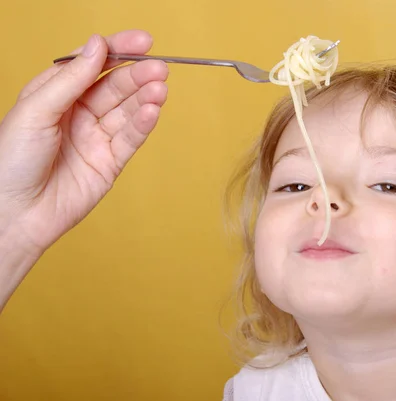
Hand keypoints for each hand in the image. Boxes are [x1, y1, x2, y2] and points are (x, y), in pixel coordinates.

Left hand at [0, 30, 168, 255]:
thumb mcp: (36, 111)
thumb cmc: (11, 162)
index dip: (117, 50)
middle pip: (115, 87)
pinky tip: (153, 111)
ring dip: (145, 98)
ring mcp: (96, 138)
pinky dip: (143, 124)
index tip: (142, 41)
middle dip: (138, 75)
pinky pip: (130, 139)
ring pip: (127, 111)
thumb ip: (70, 79)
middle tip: (159, 67)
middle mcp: (78, 113)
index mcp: (55, 94)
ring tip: (161, 87)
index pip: (92, 64)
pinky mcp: (110, 163)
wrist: (15, 214)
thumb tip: (97, 45)